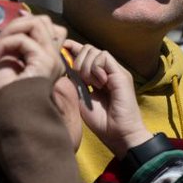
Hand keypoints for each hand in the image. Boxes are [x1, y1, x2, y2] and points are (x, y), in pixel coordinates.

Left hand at [0, 14, 66, 98]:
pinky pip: (22, 39)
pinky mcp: (45, 61)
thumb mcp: (11, 60)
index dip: (28, 21)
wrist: (8, 117)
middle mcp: (54, 58)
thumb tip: (23, 16)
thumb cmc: (6, 96)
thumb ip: (19, 42)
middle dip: (15, 25)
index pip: (48, 28)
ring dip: (10, 32)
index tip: (6, 30)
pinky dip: (3, 45)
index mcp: (48, 59)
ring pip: (36, 23)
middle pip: (42, 21)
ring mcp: (52, 59)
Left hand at [62, 40, 151, 156]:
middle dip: (78, 60)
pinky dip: (95, 67)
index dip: (73, 49)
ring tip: (91, 84)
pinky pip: (104, 57)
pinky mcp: (121, 75)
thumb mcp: (81, 99)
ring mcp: (116, 72)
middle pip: (89, 49)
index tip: (62, 48)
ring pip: (95, 51)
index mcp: (99, 77)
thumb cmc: (102, 122)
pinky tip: (98, 83)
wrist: (120, 135)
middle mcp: (109, 72)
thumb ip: (75, 82)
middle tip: (80, 79)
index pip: (86, 54)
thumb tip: (64, 67)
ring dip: (86, 66)